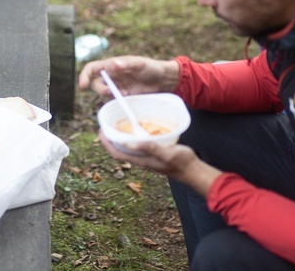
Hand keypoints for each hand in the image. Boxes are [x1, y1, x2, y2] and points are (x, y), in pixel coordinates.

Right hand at [78, 56, 180, 100]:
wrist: (163, 81)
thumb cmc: (151, 67)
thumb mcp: (139, 64)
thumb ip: (127, 64)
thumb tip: (114, 64)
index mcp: (111, 65)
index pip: (91, 69)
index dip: (84, 76)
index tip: (82, 86)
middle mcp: (111, 77)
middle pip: (95, 85)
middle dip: (101, 90)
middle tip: (113, 92)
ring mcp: (116, 88)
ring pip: (103, 95)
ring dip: (110, 97)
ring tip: (126, 95)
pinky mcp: (122, 98)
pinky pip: (113, 102)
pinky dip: (116, 103)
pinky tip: (128, 100)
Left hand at [99, 131, 221, 195]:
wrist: (194, 171)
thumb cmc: (182, 162)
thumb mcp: (167, 153)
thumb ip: (150, 148)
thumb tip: (129, 143)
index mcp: (141, 160)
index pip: (117, 153)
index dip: (106, 143)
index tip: (101, 131)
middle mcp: (142, 159)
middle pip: (120, 150)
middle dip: (111, 139)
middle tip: (107, 124)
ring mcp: (147, 157)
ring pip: (128, 148)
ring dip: (120, 137)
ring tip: (118, 124)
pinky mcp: (154, 154)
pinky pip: (139, 145)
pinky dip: (133, 137)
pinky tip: (138, 128)